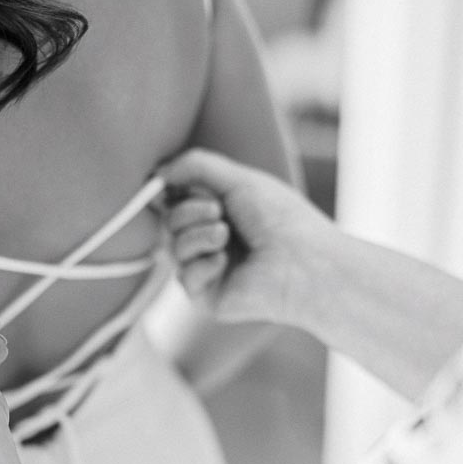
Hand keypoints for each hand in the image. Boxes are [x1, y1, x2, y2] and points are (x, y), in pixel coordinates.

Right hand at [158, 148, 334, 325]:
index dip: (171, 191)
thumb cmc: (282, 220)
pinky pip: (185, 278)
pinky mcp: (210, 297)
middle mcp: (215, 241)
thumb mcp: (239, 180)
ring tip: (225, 234)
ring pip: (173, 248)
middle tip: (218, 211)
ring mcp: (211, 270)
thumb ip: (197, 166)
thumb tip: (159, 171)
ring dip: (196, 235)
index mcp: (223, 213)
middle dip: (187, 212)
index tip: (170, 183)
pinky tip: (226, 263)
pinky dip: (203, 265)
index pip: (179, 200)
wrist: (303, 263)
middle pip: (170, 223)